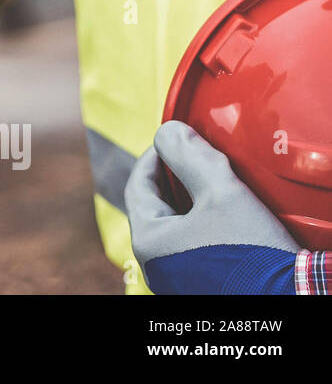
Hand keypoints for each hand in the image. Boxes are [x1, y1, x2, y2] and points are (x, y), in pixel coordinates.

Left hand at [125, 120, 299, 294]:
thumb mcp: (221, 193)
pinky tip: (225, 214)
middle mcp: (155, 263)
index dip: (154, 158)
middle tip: (195, 158)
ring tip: (213, 182)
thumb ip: (191, 157)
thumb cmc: (251, 253)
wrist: (291, 299)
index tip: (174, 142)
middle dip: (174, 178)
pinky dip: (203, 222)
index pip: (138, 186)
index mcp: (148, 241)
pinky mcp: (200, 283)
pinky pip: (192, 244)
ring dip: (191, 200)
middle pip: (156, 206)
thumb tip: (169, 131)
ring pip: (176, 225)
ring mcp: (176, 276)